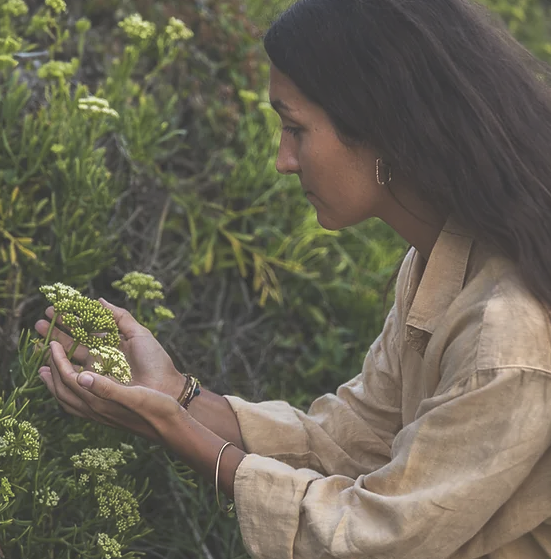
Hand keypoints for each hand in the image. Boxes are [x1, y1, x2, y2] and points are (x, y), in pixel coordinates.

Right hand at [34, 299, 185, 399]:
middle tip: (40, 321)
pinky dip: (58, 370)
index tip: (55, 307)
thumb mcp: (139, 334)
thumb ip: (120, 317)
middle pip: (74, 342)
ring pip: (69, 358)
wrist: (164, 387)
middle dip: (57, 331)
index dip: (70, 319)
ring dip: (54, 348)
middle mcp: (101, 356)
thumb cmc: (155, 361)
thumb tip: (99, 300)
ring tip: (38, 338)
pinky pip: (72, 378)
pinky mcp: (94, 386)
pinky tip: (45, 365)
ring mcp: (96, 371)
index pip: (86, 328)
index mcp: (111, 343)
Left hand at [41, 341, 181, 440]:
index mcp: (99, 402)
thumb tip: (80, 376)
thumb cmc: (157, 409)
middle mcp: (95, 410)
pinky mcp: (108, 415)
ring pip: (68, 399)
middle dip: (50, 370)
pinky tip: (77, 387)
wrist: (171, 429)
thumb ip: (106, 388)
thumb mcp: (134, 395)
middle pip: (62, 390)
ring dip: (56, 383)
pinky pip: (78, 404)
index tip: (51, 342)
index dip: (57, 360)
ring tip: (49, 371)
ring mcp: (100, 415)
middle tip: (43, 353)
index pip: (68, 379)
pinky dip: (69, 393)